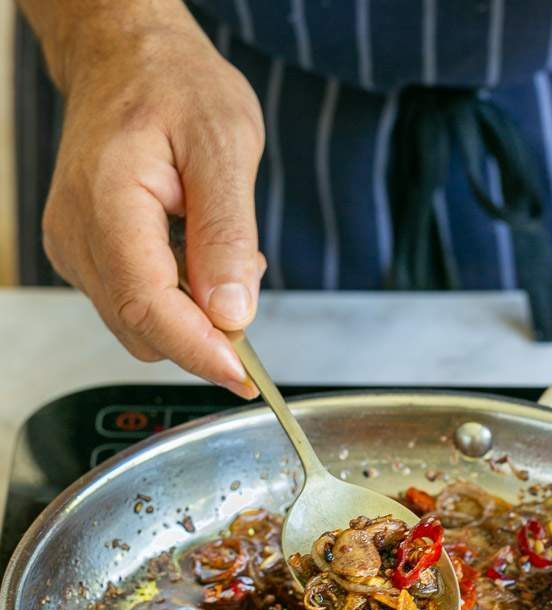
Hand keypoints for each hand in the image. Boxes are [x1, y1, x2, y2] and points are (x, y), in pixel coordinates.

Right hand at [40, 4, 263, 394]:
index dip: (199, 350)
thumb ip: (227, 235)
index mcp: (108, 203)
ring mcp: (74, 249)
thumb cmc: (173, 86)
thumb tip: (232, 314)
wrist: (127, 59)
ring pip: (141, 325)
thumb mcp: (225, 146)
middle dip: (205, 329)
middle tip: (246, 274)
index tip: (243, 377)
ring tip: (218, 246)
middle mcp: (78, 236)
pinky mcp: (85, 257)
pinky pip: (136, 304)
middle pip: (144, 330)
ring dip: (193, 312)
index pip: (148, 307)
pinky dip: (177, 297)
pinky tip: (194, 251)